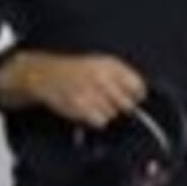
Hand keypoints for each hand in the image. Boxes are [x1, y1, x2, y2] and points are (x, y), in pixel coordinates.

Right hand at [0, 50, 145, 128]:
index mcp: (110, 65)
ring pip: (113, 114)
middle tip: (109, 101)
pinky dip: (95, 119)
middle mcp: (102, 78)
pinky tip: (87, 110)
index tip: (132, 98)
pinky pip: (100, 121)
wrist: (45, 75)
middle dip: (121, 106)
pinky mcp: (81, 107)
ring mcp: (91, 93)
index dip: (136, 95)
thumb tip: (141, 93)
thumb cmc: (74, 70)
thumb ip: (122, 76)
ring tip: (93, 103)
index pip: (138, 86)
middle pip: (128, 104)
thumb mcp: (101, 63)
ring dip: (106, 113)